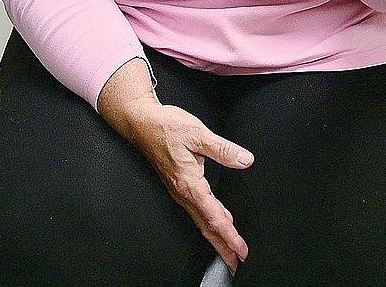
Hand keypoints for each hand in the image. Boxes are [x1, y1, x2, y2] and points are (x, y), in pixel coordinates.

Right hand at [125, 97, 252, 272]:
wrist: (140, 122)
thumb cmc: (164, 127)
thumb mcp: (197, 133)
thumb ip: (223, 149)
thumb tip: (244, 159)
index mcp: (189, 183)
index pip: (214, 217)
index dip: (230, 236)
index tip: (241, 250)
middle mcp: (182, 191)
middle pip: (206, 227)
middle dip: (222, 247)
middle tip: (236, 262)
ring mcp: (178, 190)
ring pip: (200, 220)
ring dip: (215, 238)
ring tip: (228, 249)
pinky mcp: (177, 184)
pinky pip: (195, 210)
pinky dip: (207, 222)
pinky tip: (215, 221)